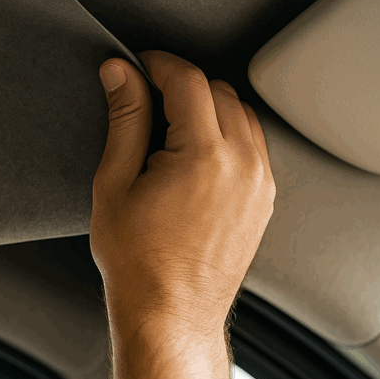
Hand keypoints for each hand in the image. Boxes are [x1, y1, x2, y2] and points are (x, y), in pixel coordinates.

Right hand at [89, 51, 275, 340]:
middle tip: (146, 95)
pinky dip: (226, 132)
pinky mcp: (264, 199)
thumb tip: (120, 73)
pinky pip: (252, 143)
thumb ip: (124, 120)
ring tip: (169, 124)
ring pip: (240, 113)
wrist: (171, 314)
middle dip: (181, 83)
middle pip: (218, 89)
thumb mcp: (115, 183)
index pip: (188, 79)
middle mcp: (242, 164)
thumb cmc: (138, 261)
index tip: (138, 64)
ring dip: (207, 106)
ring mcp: (260, 182)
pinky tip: (194, 150)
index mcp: (203, 156)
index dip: (158, 63)